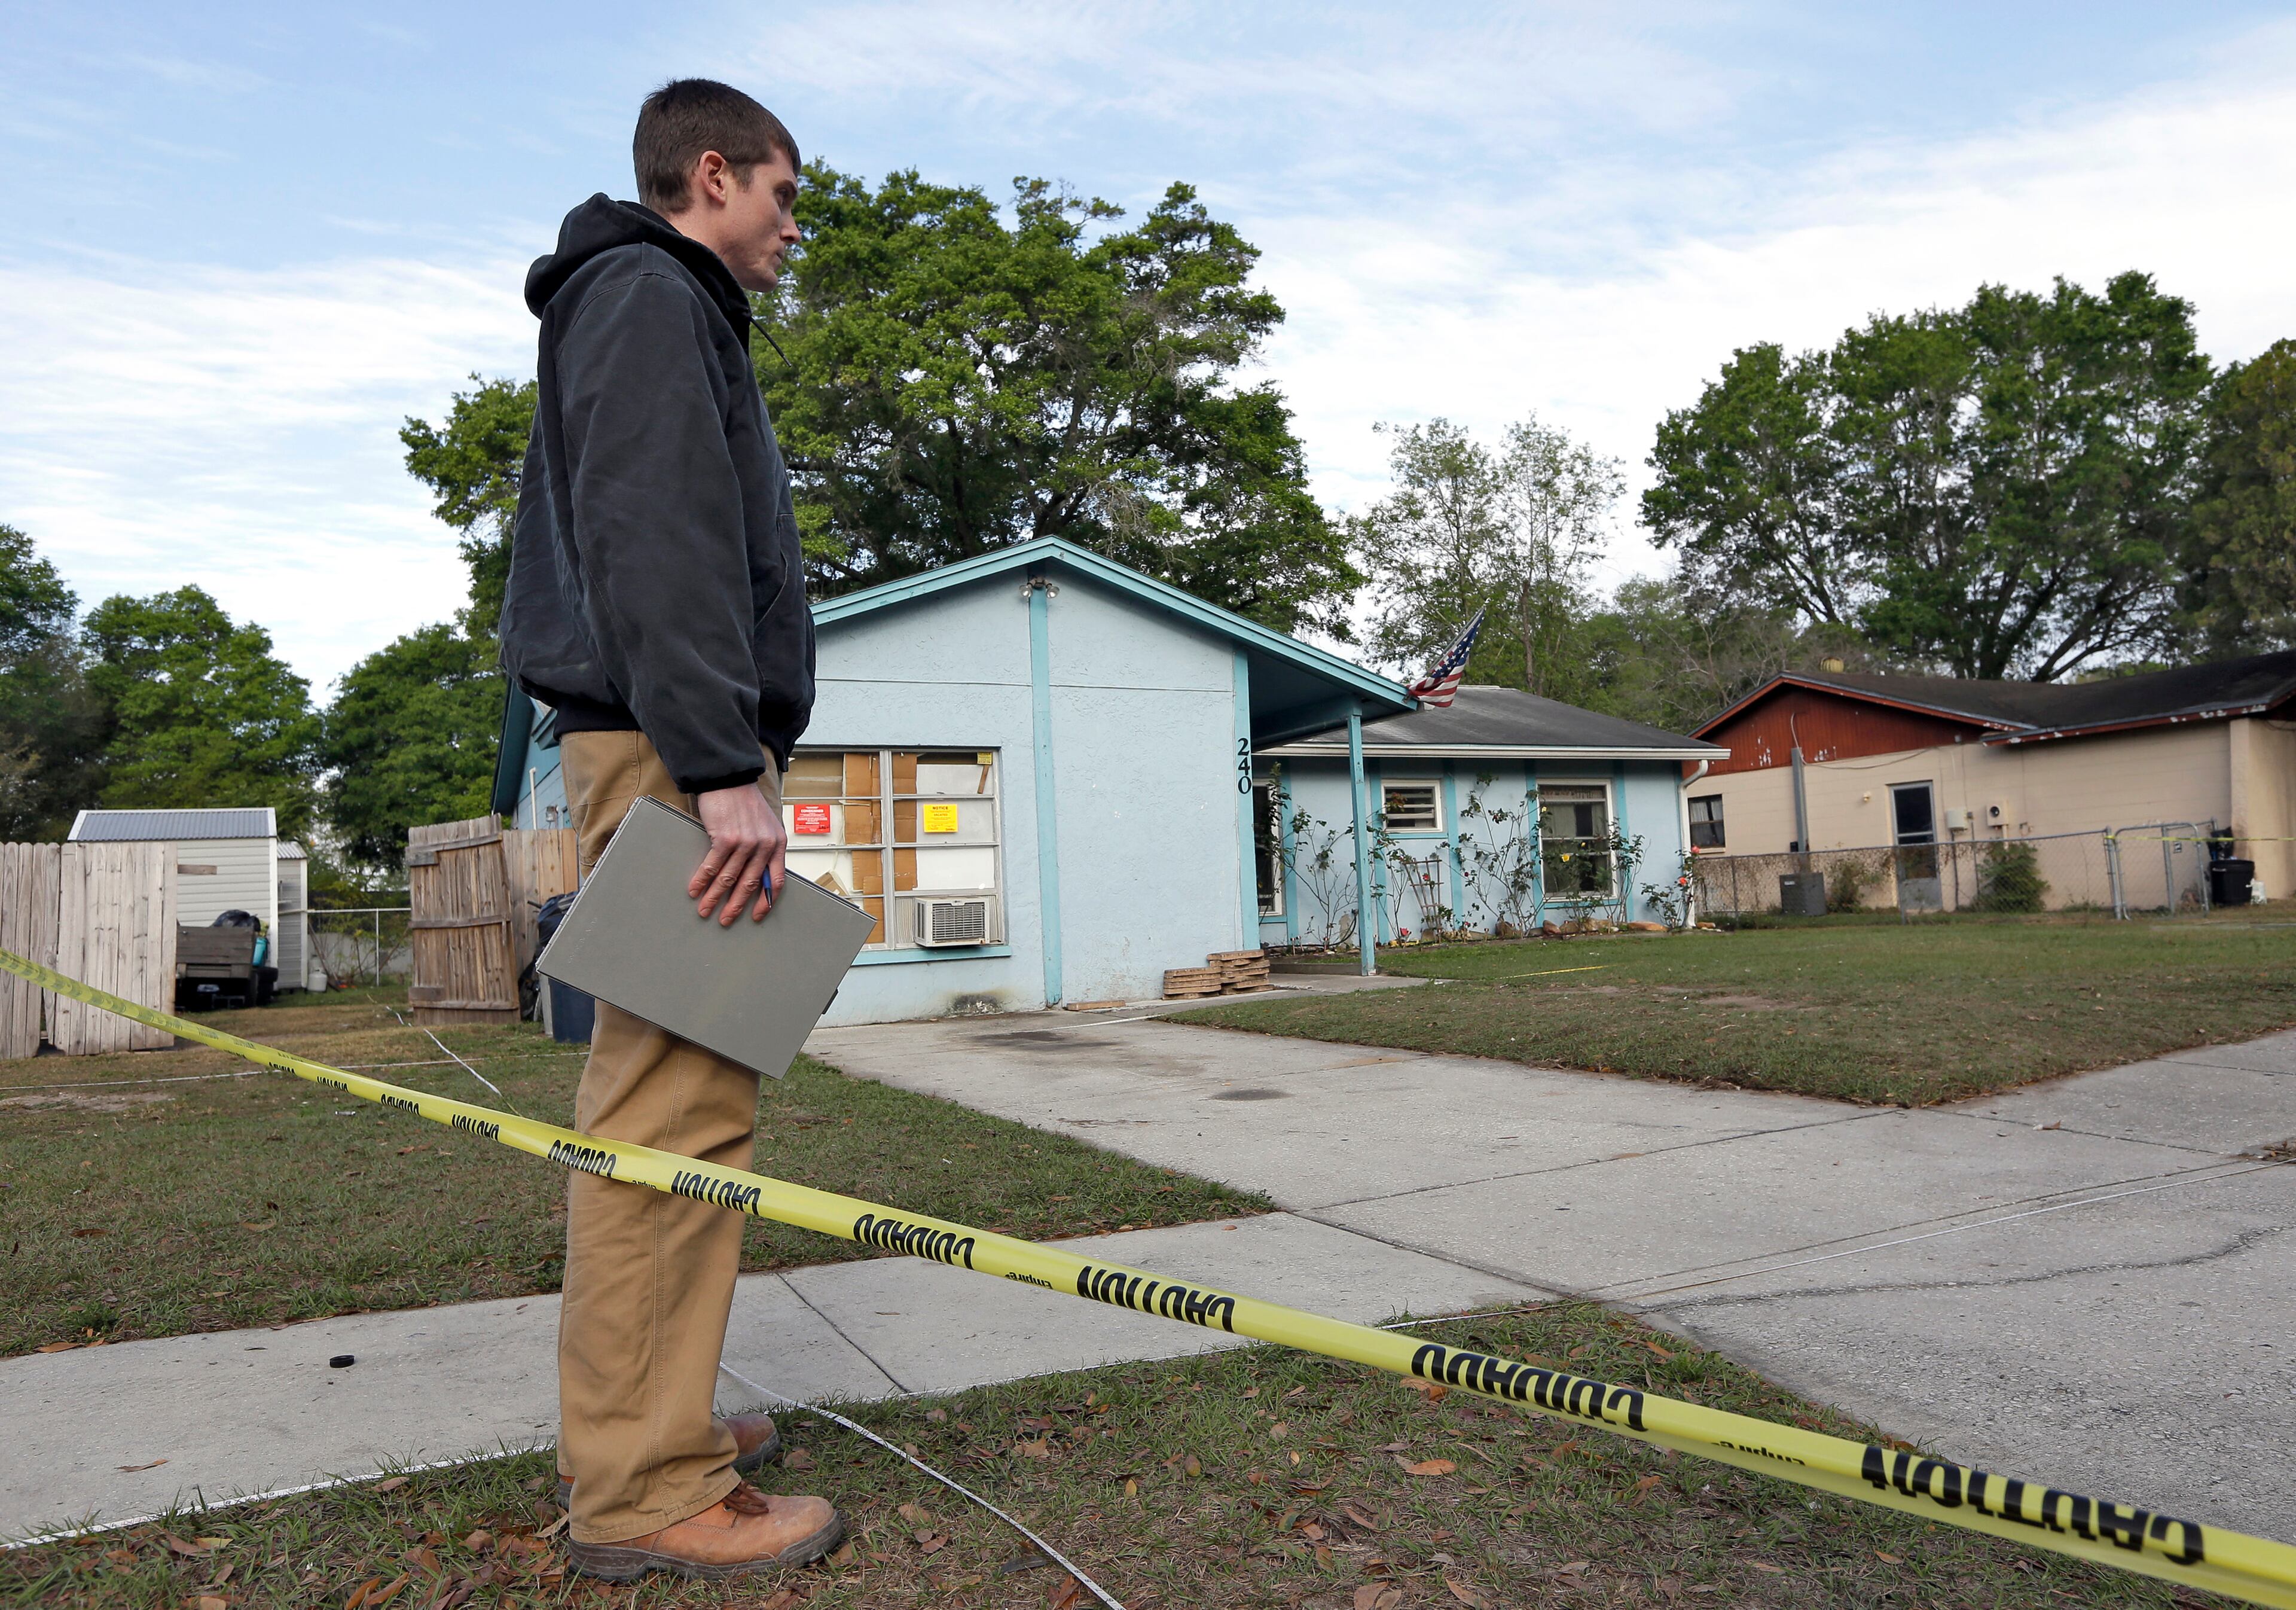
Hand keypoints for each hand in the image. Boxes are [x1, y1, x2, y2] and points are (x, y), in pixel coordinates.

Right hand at [689, 781, 786, 925]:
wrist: (729, 779)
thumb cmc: (745, 802)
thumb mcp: (765, 825)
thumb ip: (764, 848)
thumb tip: (756, 877)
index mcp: (778, 843)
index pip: (776, 880)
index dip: (766, 901)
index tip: (756, 916)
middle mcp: (765, 845)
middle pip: (750, 884)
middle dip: (736, 906)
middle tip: (725, 920)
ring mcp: (746, 842)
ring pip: (729, 879)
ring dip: (715, 897)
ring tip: (705, 910)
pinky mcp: (726, 838)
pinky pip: (712, 866)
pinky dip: (702, 881)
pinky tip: (695, 890)